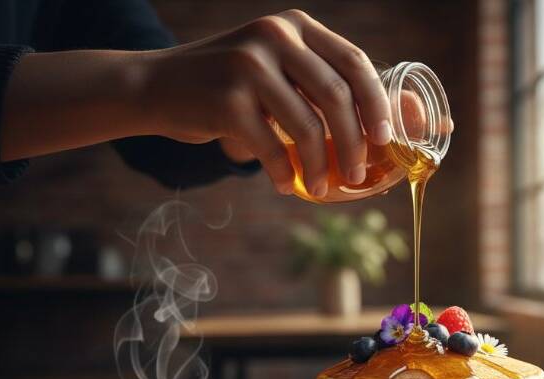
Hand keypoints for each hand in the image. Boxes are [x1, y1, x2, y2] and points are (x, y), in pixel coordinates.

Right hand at [139, 10, 392, 195]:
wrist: (158, 85)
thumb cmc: (232, 86)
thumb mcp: (277, 68)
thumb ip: (320, 84)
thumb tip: (385, 127)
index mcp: (297, 26)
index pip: (355, 62)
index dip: (377, 104)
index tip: (385, 139)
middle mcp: (275, 37)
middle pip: (337, 97)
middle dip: (354, 145)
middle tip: (356, 176)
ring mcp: (249, 65)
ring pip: (307, 127)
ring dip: (318, 168)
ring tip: (318, 188)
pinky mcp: (227, 99)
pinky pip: (271, 147)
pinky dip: (281, 172)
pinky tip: (282, 184)